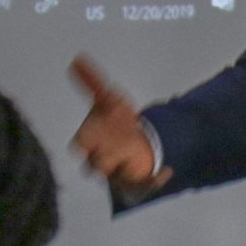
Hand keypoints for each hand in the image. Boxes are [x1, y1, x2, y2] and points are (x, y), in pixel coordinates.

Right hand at [68, 55, 172, 193]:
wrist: (130, 143)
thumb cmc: (113, 122)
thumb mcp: (106, 99)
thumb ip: (92, 81)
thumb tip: (77, 58)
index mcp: (88, 142)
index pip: (79, 145)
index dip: (85, 141)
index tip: (97, 131)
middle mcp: (98, 160)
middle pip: (94, 167)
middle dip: (103, 159)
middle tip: (118, 144)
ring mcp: (115, 174)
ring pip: (118, 181)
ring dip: (127, 171)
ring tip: (138, 159)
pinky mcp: (134, 184)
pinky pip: (143, 187)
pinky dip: (156, 180)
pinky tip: (167, 170)